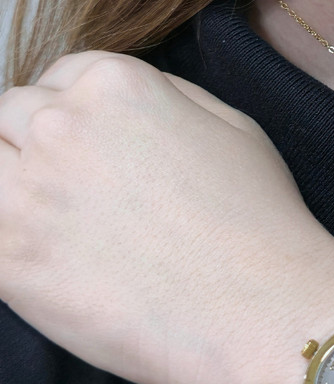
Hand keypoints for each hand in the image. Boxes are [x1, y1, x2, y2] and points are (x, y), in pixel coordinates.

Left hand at [0, 51, 333, 383]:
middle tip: (78, 188)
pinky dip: (7, 237)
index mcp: (117, 85)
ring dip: (11, 184)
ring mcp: (26, 191)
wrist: (258, 308)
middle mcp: (62, 125)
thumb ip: (168, 96)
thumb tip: (126, 100)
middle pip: (12, 114)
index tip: (93, 146)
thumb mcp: (234, 127)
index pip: (61, 74)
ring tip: (54, 219)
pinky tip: (41, 255)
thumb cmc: (259, 221)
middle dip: (38, 142)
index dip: (79, 110)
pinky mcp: (7, 258)